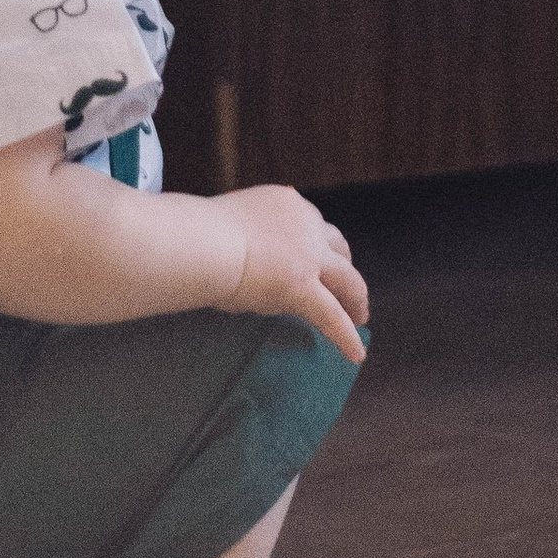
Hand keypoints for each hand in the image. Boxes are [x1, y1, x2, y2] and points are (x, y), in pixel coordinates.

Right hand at [215, 184, 368, 360]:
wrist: (200, 242)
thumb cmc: (197, 234)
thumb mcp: (232, 224)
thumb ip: (249, 237)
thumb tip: (247, 260)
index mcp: (285, 203)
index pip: (311, 225)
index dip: (317, 245)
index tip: (318, 260)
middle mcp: (305, 224)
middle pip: (337, 247)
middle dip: (344, 268)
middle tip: (347, 289)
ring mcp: (308, 255)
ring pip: (347, 279)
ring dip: (355, 299)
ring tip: (359, 318)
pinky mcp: (303, 287)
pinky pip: (332, 316)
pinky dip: (346, 335)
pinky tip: (355, 354)